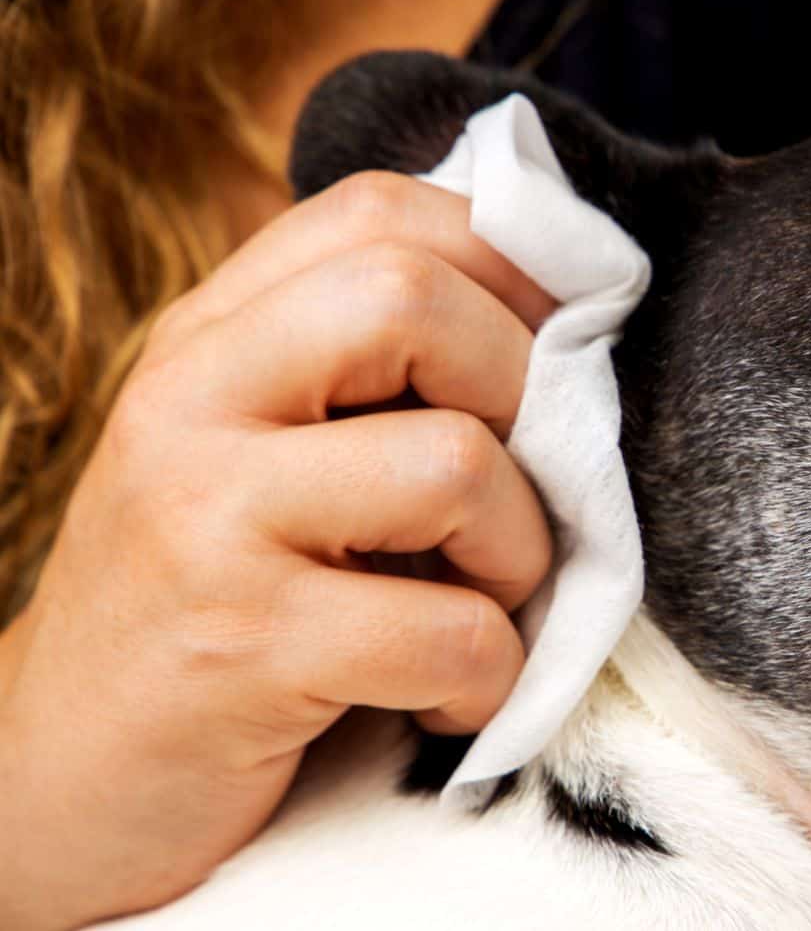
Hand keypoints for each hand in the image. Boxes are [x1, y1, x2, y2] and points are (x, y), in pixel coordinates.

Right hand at [0, 173, 555, 928]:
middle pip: (414, 298)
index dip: (511, 265)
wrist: (66, 777)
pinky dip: (491, 678)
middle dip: (531, 394)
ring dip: (521, 552)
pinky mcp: (240, 650)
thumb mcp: (261, 450)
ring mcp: (205, 522)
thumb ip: (367, 369)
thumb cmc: (214, 601)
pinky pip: (451, 633)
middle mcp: (191, 402)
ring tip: (483, 603)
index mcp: (211, 338)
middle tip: (529, 487)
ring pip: (456, 462)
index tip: (560, 348)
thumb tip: (566, 309)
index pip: (382, 213)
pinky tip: (448, 700)